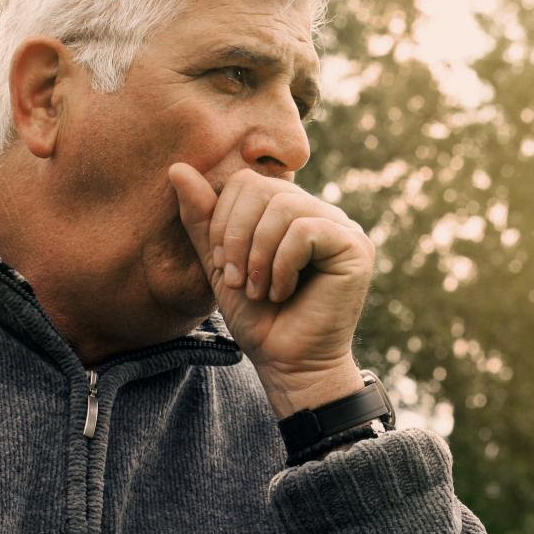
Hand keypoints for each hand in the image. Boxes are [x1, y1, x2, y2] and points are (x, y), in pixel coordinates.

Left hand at [168, 164, 374, 417]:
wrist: (287, 365)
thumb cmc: (258, 319)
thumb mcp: (220, 263)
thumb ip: (202, 218)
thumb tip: (177, 167)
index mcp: (289, 211)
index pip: (248, 181)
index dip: (224, 218)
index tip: (222, 265)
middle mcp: (319, 212)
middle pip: (264, 189)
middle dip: (237, 236)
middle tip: (238, 281)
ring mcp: (341, 226)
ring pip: (284, 207)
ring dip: (259, 255)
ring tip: (259, 290)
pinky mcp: (355, 246)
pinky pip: (306, 230)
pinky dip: (282, 264)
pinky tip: (283, 292)